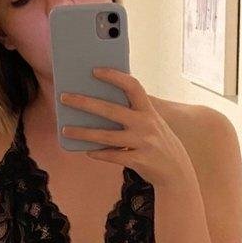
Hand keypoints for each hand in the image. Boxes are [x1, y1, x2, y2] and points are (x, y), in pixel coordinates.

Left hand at [60, 67, 194, 189]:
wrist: (177, 172)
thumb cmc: (156, 142)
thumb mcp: (150, 123)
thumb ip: (132, 113)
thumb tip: (97, 105)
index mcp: (148, 110)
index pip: (132, 86)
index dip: (114, 76)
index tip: (95, 70)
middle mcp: (146, 124)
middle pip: (111, 110)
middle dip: (85, 103)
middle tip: (64, 97)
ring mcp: (143, 143)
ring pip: (106, 136)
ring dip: (83, 133)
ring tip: (65, 130)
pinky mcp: (139, 161)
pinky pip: (112, 156)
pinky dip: (98, 153)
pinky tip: (87, 151)